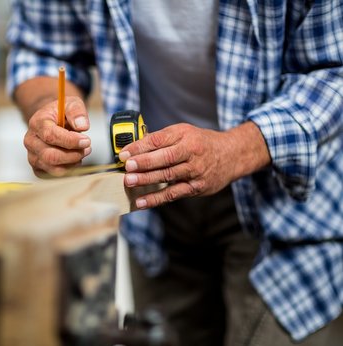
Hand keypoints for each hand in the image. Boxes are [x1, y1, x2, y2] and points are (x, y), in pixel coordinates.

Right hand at [24, 96, 91, 175]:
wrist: (52, 121)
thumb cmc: (61, 113)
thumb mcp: (71, 104)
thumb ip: (77, 111)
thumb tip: (82, 126)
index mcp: (36, 123)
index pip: (50, 136)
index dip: (70, 141)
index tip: (86, 140)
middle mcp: (31, 141)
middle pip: (50, 156)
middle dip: (73, 155)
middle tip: (87, 148)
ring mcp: (33, 156)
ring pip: (53, 169)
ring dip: (73, 163)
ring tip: (82, 152)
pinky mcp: (38, 168)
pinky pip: (54, 176)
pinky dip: (68, 170)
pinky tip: (74, 159)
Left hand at [119, 122, 270, 208]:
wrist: (232, 155)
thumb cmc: (202, 143)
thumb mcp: (183, 132)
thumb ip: (161, 139)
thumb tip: (134, 146)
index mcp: (185, 136)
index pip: (159, 140)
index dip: (140, 146)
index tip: (124, 153)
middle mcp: (191, 153)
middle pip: (165, 158)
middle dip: (144, 163)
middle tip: (127, 167)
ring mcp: (195, 171)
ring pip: (168, 176)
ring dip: (147, 180)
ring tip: (129, 182)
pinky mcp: (196, 187)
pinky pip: (173, 194)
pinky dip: (156, 199)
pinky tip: (142, 202)